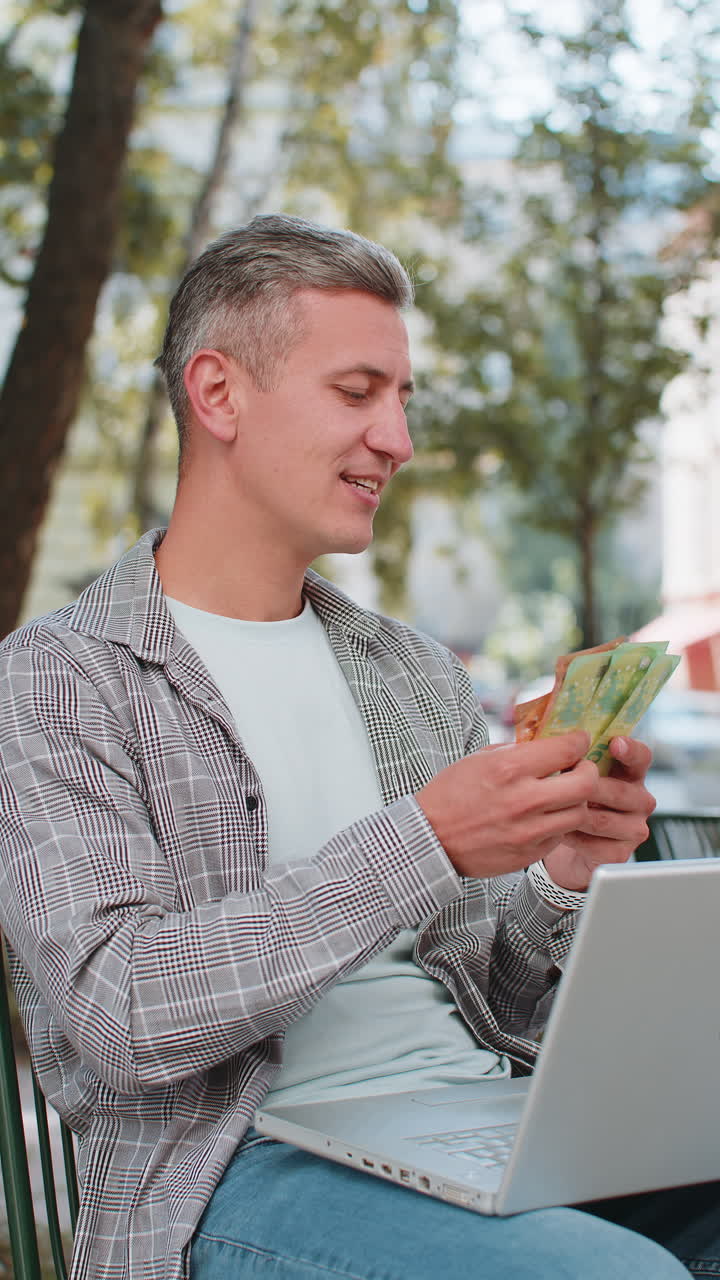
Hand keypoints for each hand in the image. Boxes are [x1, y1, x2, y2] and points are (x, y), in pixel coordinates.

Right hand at [417, 731, 599, 879]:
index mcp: (509, 769)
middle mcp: (523, 800)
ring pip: (579, 813)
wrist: (430, 838)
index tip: (579, 740)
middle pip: (586, 784)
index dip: (579, 741)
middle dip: (589, 771)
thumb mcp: (480, 760)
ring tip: (563, 795)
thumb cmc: (451, 794)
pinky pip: (561, 836)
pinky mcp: (529, 854)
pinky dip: (559, 824)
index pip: (566, 749)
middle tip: (581, 769)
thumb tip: (548, 742)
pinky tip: (545, 817)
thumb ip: (517, 752)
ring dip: (576, 801)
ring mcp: (528, 831)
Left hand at [543, 736, 654, 891]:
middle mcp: (640, 799)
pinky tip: (561, 833)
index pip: (640, 756)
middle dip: (585, 788)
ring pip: (603, 819)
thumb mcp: (572, 773)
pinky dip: (574, 839)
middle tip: (560, 787)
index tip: (615, 743)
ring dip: (574, 815)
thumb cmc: (568, 797)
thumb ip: (571, 756)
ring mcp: (635, 827)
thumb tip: (552, 739)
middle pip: (618, 791)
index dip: (630, 749)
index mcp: (630, 772)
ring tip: (553, 811)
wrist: (565, 841)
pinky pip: (597, 845)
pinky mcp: (623, 852)